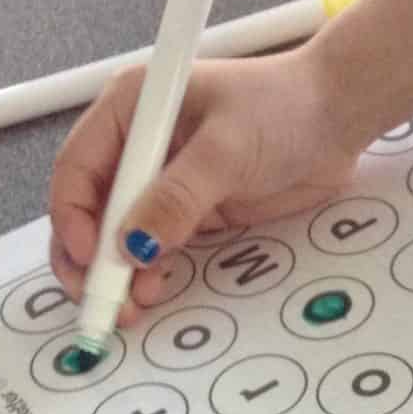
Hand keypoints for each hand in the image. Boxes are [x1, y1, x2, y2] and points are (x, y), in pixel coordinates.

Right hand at [48, 49, 359, 321]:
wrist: (339, 118)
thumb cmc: (285, 107)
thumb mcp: (226, 150)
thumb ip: (178, 198)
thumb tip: (133, 245)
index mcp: (131, 109)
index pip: (78, 168)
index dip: (74, 216)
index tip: (89, 256)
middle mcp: (139, 145)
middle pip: (91, 208)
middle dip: (90, 257)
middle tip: (99, 299)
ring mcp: (164, 181)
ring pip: (120, 236)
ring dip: (118, 273)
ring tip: (128, 306)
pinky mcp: (193, 211)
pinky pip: (157, 247)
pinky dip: (149, 273)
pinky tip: (152, 292)